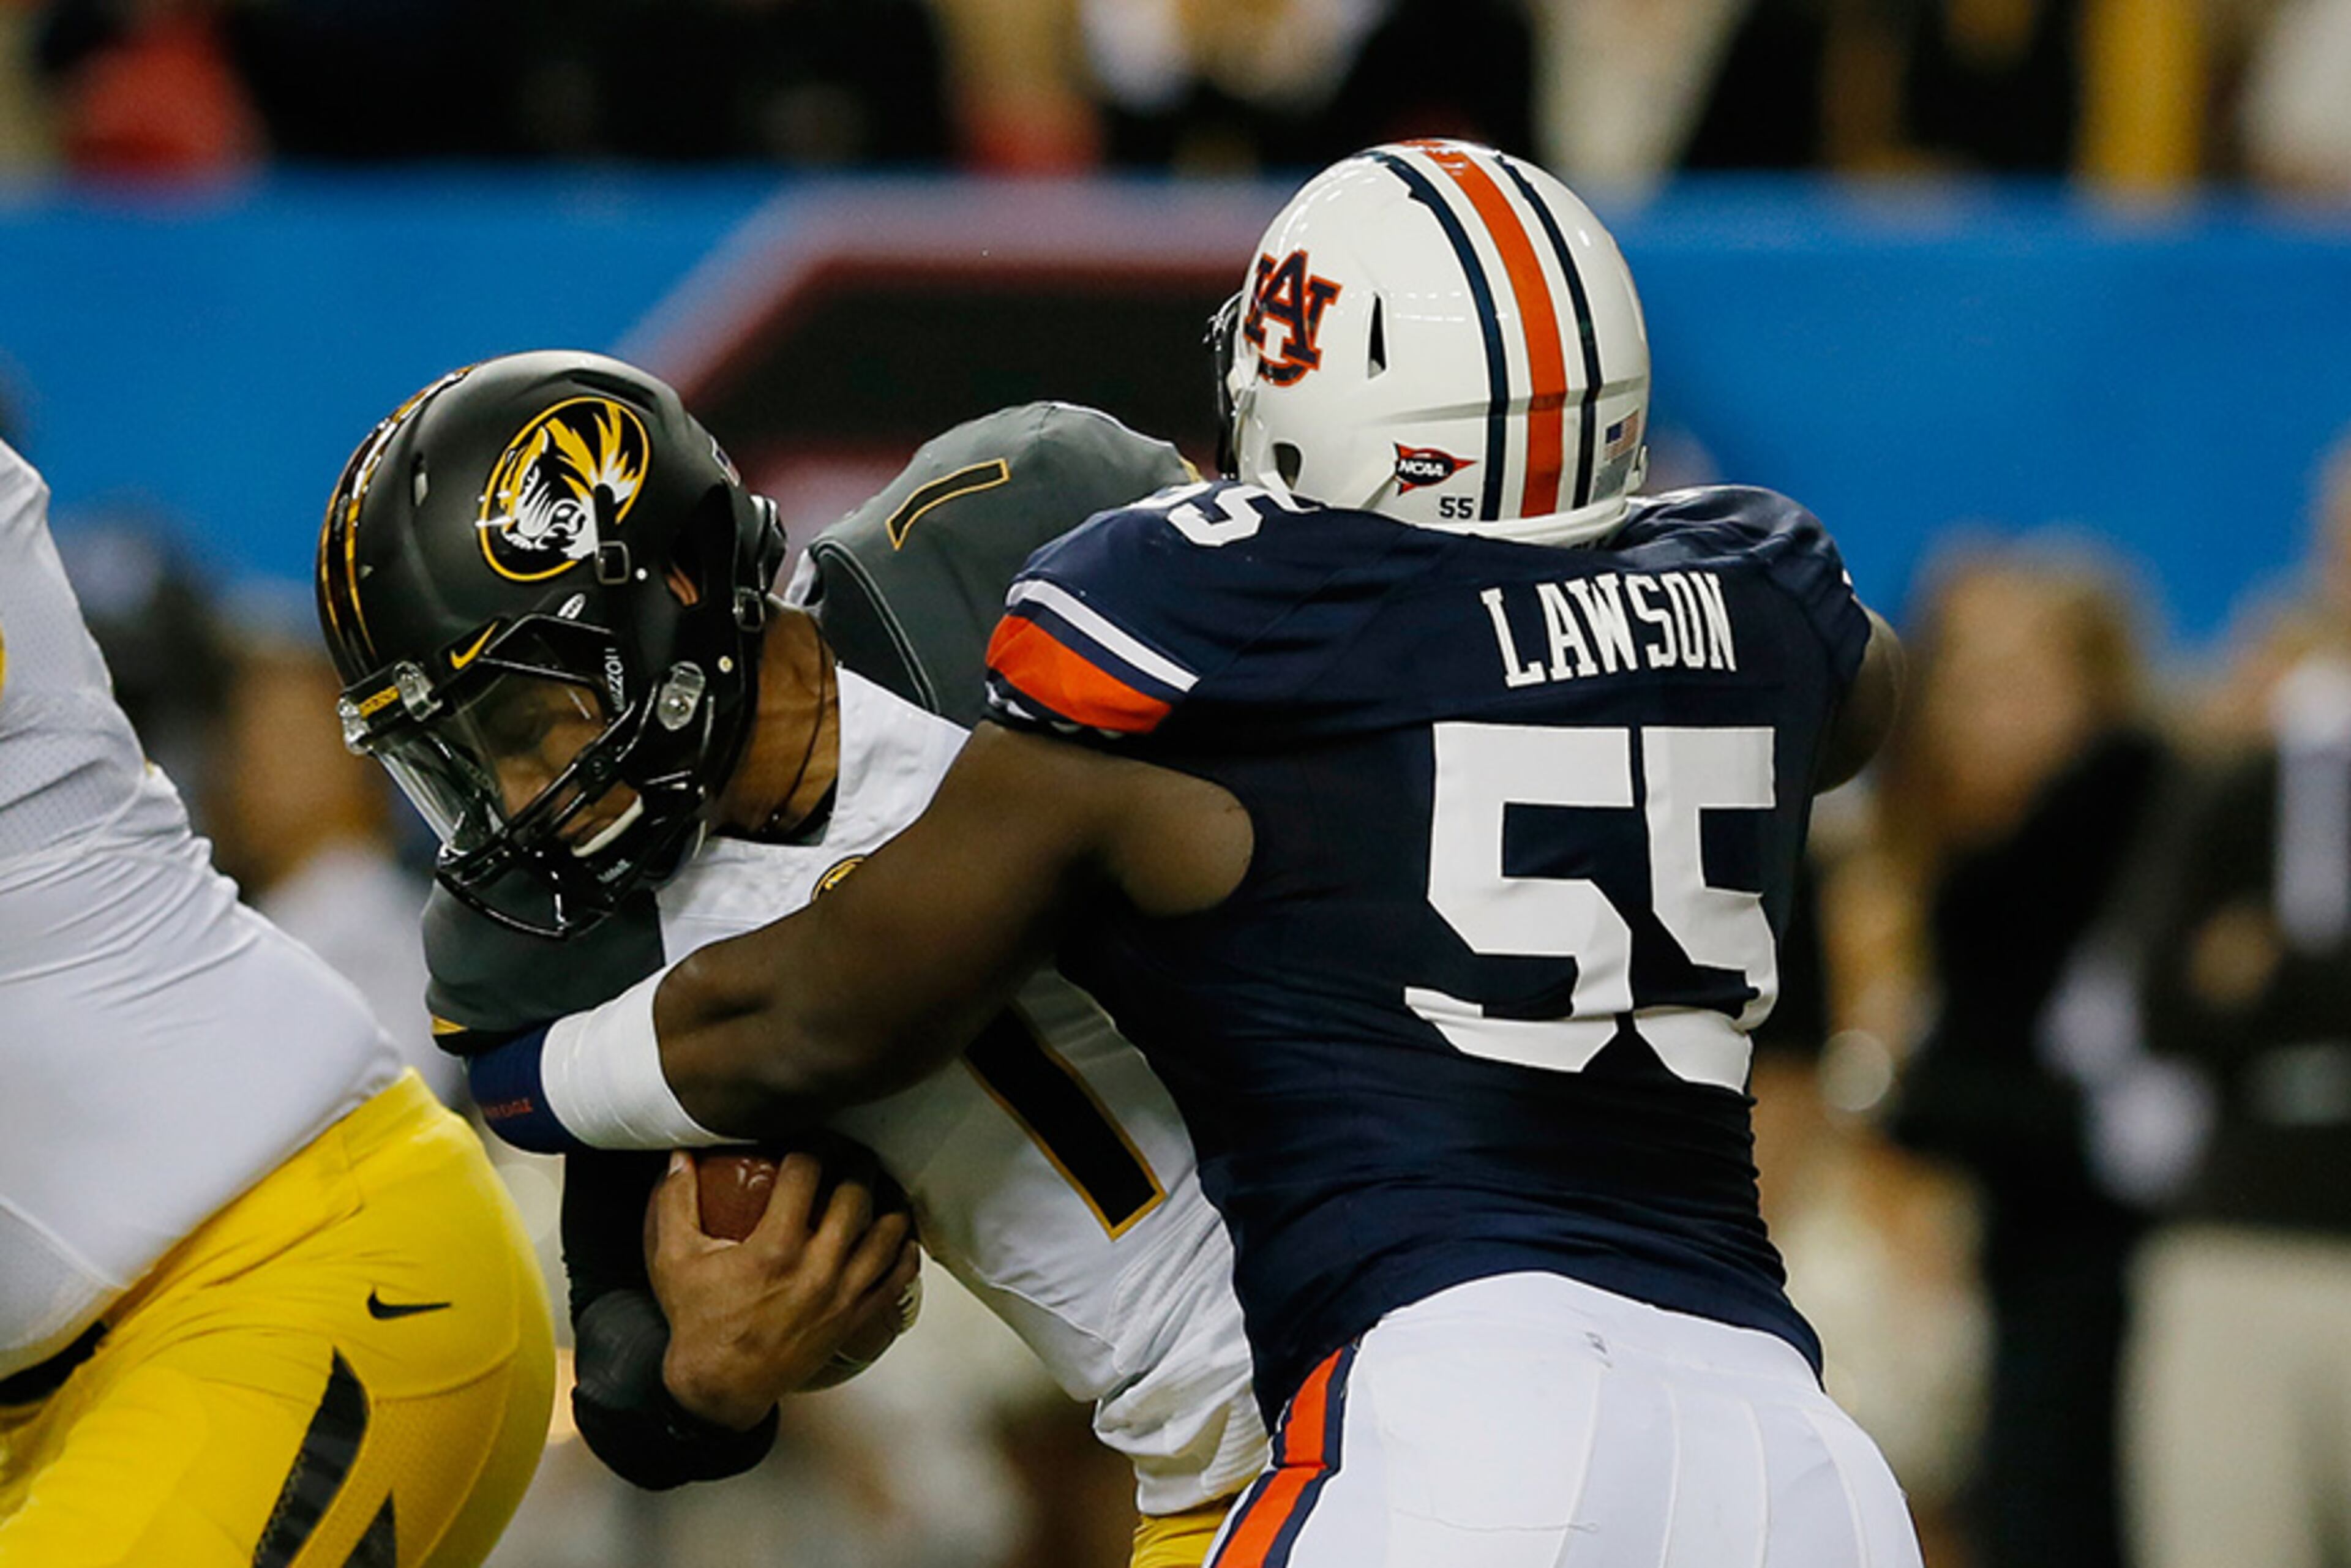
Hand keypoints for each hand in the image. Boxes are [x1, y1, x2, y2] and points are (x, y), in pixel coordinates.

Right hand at [647, 1149, 920, 1430]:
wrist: (721, 1387)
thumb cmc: (699, 1323)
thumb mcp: (675, 1259)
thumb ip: (677, 1202)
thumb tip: (679, 1156)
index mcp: (774, 1249)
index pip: (806, 1174)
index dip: (811, 1145)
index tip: (810, 1137)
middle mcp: (817, 1269)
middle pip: (856, 1197)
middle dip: (856, 1166)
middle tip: (851, 1153)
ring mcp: (841, 1296)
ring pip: (887, 1235)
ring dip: (888, 1204)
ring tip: (881, 1186)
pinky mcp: (854, 1319)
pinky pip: (896, 1280)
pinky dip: (904, 1254)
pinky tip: (902, 1235)